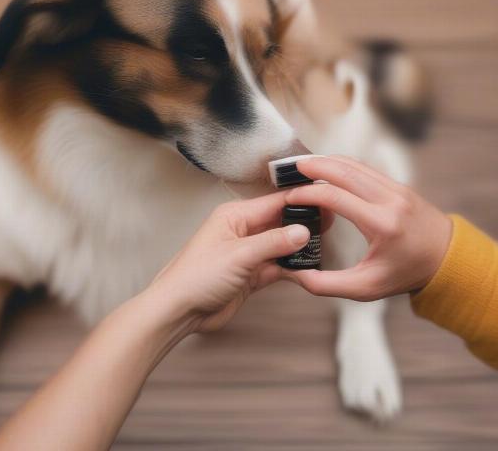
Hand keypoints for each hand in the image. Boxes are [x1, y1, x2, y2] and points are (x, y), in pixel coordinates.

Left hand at [149, 193, 310, 332]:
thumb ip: (273, 242)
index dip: (299, 201)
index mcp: (234, 216)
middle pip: (279, 222)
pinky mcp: (250, 275)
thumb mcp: (239, 255)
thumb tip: (302, 231)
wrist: (179, 311)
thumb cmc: (195, 277)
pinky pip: (277, 267)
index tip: (324, 201)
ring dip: (299, 248)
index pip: (273, 203)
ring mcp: (247, 254)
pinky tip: (308, 270)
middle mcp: (241, 231)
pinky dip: (292, 269)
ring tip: (324, 247)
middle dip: (303, 223)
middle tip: (331, 222)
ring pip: (280, 246)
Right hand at [282, 155, 452, 300]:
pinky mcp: (397, 184)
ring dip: (326, 162)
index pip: (335, 197)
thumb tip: (294, 273)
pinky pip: (364, 168)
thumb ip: (327, 284)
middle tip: (289, 169)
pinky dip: (341, 164)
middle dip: (313, 167)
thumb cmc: (405, 274)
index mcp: (381, 224)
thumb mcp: (365, 288)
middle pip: (344, 171)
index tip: (289, 198)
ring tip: (303, 166)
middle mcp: (389, 200)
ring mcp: (396, 188)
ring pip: (354, 165)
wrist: (447, 259)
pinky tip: (326, 169)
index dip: (307, 194)